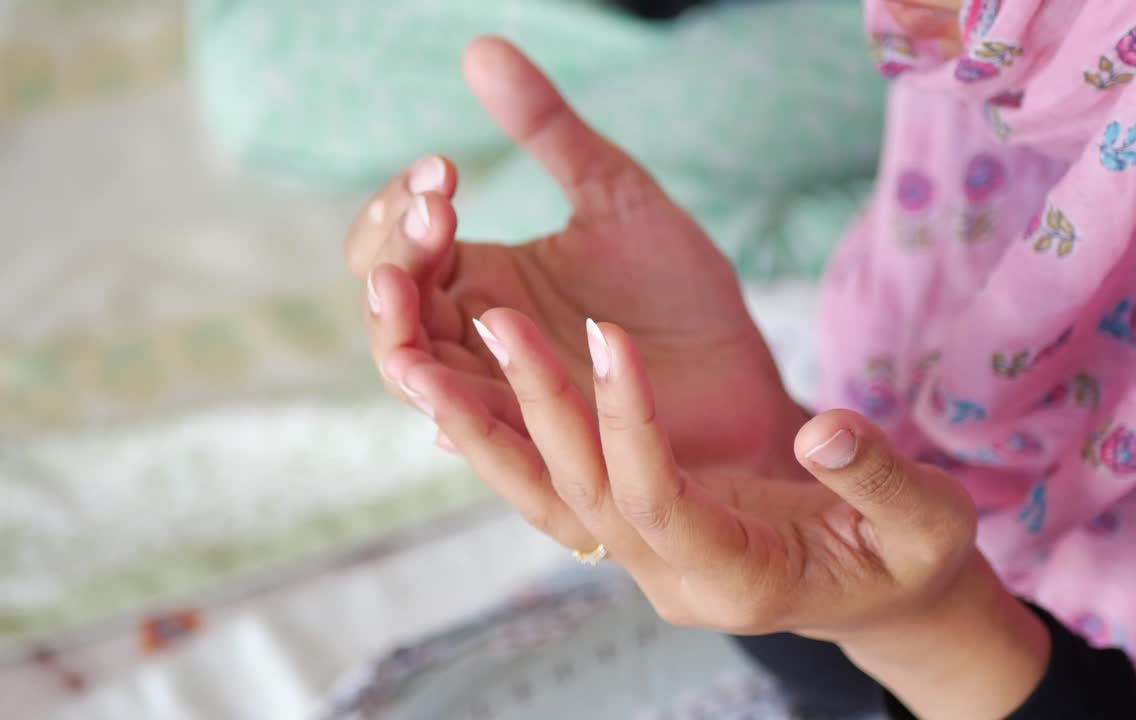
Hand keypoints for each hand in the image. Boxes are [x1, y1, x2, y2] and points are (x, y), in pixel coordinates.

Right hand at [343, 39, 809, 548]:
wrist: (744, 375)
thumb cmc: (679, 297)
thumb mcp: (616, 197)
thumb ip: (550, 132)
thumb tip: (479, 48)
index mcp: (480, 279)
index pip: (396, 243)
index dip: (401, 207)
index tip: (447, 169)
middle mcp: (475, 339)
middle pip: (387, 307)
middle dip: (395, 252)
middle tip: (436, 208)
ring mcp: (500, 394)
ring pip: (411, 371)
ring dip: (396, 326)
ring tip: (397, 281)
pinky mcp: (536, 445)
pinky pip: (471, 431)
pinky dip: (444, 401)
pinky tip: (431, 374)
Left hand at [420, 307, 978, 636]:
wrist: (880, 595)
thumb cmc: (909, 560)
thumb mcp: (925, 523)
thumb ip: (877, 478)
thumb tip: (823, 425)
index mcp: (738, 578)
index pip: (658, 500)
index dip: (629, 423)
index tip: (612, 333)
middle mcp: (670, 577)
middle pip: (581, 495)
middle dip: (536, 407)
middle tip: (493, 314)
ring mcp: (644, 558)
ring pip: (547, 497)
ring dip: (489, 430)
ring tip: (427, 356)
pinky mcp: (635, 527)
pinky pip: (555, 485)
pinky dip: (506, 439)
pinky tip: (459, 386)